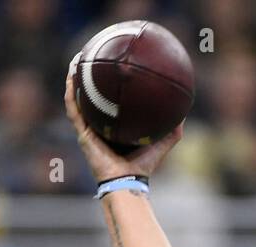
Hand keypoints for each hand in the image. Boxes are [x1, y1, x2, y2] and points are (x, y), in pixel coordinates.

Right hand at [64, 58, 183, 182]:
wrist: (128, 180)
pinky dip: (71, 92)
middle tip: (92, 57)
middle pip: (92, 98)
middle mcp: (100, 126)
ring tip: (76, 61)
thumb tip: (184, 112)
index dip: (110, 86)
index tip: (113, 67)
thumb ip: (174, 129)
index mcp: (115, 127)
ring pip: (77, 99)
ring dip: (75, 80)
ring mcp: (89, 129)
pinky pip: (74, 108)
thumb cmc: (144, 165)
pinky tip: (71, 76)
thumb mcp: (163, 142)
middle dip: (89, 78)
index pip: (111, 103)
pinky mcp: (82, 133)